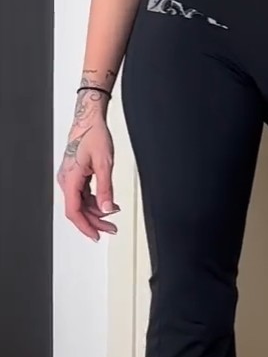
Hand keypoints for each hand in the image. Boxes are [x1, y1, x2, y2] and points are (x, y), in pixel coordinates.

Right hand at [57, 102, 118, 241]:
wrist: (88, 120)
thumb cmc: (94, 136)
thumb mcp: (104, 164)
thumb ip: (106, 189)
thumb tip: (108, 209)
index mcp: (70, 179)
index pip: (74, 212)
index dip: (85, 227)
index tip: (96, 236)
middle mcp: (66, 181)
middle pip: (78, 210)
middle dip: (95, 221)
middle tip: (111, 229)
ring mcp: (69, 178)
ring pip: (81, 203)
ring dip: (96, 211)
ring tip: (113, 216)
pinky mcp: (75, 176)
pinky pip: (83, 195)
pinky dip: (95, 201)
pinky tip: (107, 203)